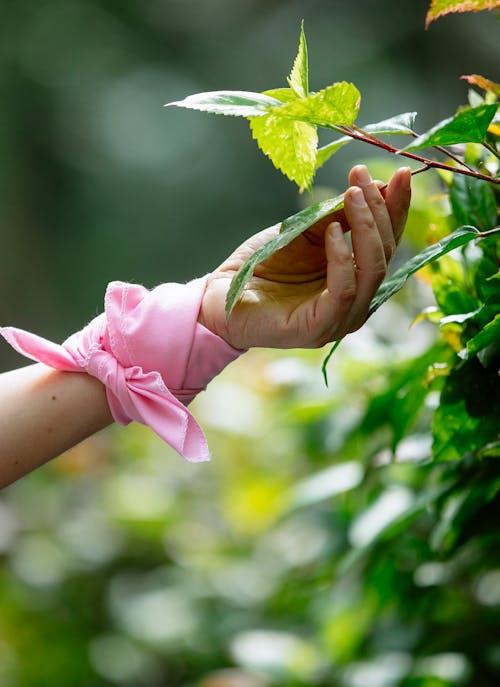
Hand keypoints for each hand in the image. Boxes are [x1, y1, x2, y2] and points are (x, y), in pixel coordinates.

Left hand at [199, 164, 411, 349]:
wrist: (220, 296)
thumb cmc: (262, 266)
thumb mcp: (305, 232)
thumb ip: (337, 217)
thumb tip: (375, 188)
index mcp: (356, 279)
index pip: (387, 242)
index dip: (397, 209)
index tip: (402, 173)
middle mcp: (355, 302)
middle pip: (385, 255)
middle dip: (380, 212)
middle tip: (363, 178)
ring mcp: (340, 319)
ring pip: (372, 272)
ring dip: (366, 229)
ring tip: (352, 196)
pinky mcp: (319, 328)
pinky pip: (343, 291)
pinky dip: (342, 258)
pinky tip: (334, 232)